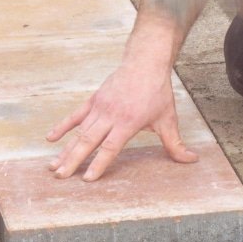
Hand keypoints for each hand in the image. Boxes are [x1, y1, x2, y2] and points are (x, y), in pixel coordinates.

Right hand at [45, 62, 197, 181]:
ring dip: (65, 150)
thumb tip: (192, 160)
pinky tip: (50, 139)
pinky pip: (75, 116)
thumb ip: (176, 144)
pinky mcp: (93, 100)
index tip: (88, 178)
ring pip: (79, 132)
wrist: (145, 62)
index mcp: (127, 122)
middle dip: (74, 161)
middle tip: (61, 177)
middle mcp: (110, 116)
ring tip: (53, 166)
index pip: (110, 147)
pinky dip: (62, 127)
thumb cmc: (157, 92)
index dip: (99, 163)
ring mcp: (99, 107)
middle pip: (88, 142)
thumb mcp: (168, 119)